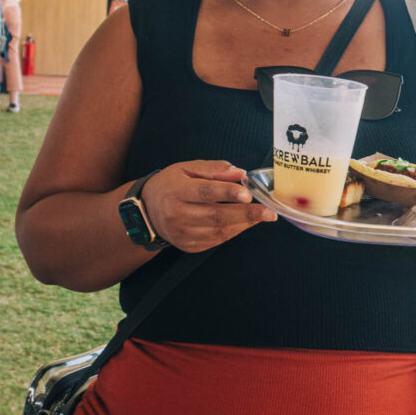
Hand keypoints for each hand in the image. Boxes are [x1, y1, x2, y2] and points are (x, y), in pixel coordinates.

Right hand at [141, 160, 276, 252]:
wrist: (146, 212)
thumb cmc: (170, 185)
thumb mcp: (186, 169)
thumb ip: (214, 169)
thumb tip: (240, 173)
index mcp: (176, 191)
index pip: (204, 192)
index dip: (227, 192)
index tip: (247, 194)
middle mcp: (177, 215)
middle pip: (216, 216)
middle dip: (246, 214)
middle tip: (268, 212)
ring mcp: (183, 233)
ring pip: (219, 231)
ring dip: (244, 224)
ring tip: (262, 216)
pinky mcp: (189, 246)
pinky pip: (216, 240)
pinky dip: (234, 231)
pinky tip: (246, 223)